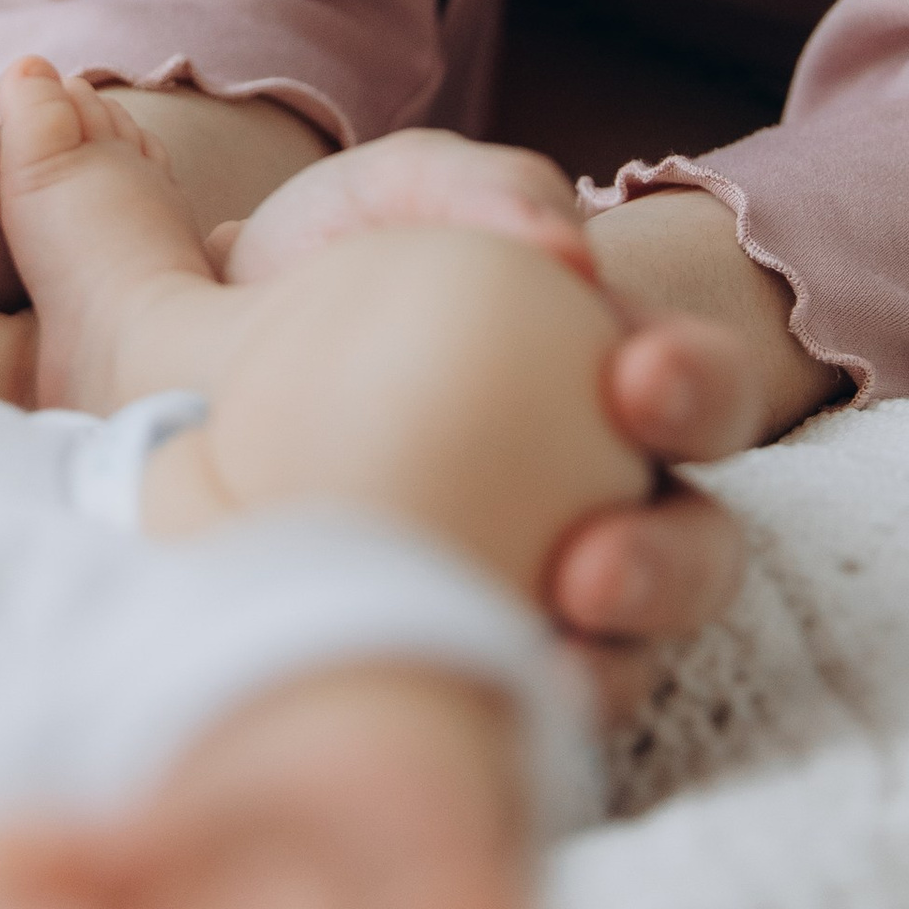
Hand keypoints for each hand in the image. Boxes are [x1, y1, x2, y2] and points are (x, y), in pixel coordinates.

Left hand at [224, 130, 758, 723]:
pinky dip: (506, 717)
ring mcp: (544, 598)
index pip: (697, 397)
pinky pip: (514, 709)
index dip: (693, 393)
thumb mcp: (401, 198)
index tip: (634, 379)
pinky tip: (465, 711)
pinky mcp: (465, 657)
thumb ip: (483, 191)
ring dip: (604, 672)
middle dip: (667, 566)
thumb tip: (562, 248)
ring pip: (627, 659)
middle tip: (594, 568)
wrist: (211, 343)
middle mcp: (604, 500)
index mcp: (610, 382)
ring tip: (550, 671)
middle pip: (694, 552)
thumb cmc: (340, 260)